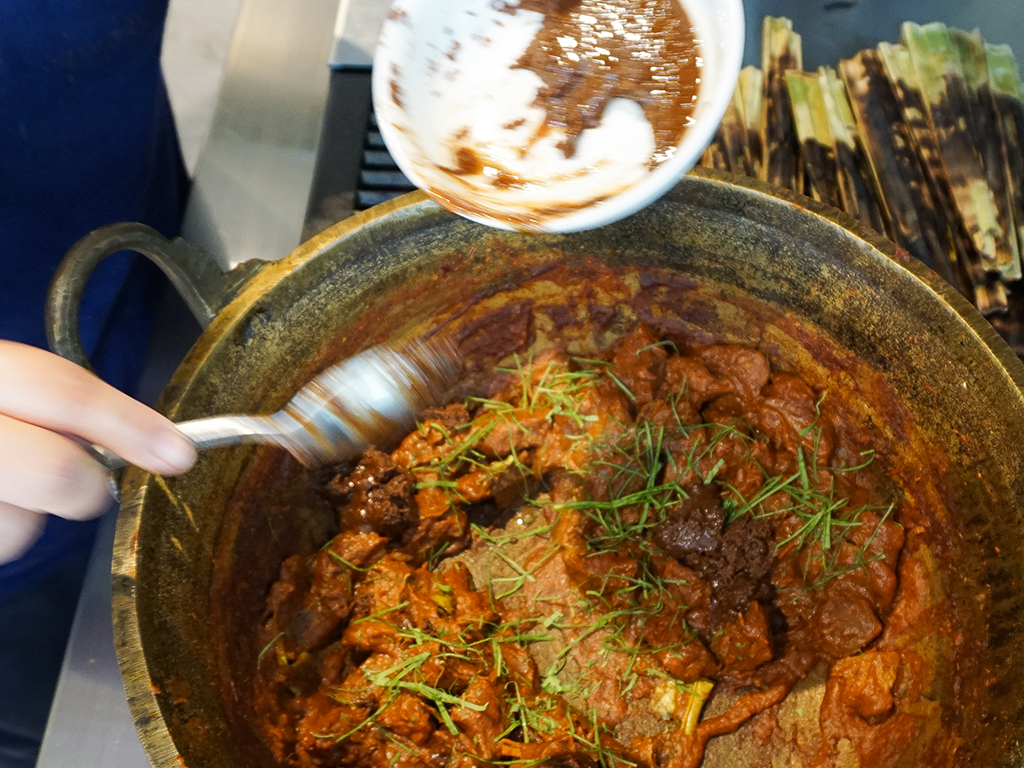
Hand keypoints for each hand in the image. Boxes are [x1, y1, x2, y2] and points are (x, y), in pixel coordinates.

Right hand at [0, 341, 196, 563]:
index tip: (177, 453)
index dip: (129, 424)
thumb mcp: (2, 391)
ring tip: (0, 490)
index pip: (61, 389)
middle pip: (53, 469)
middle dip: (86, 487)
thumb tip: (143, 437)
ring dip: (23, 519)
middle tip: (87, 489)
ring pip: (17, 525)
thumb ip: (50, 405)